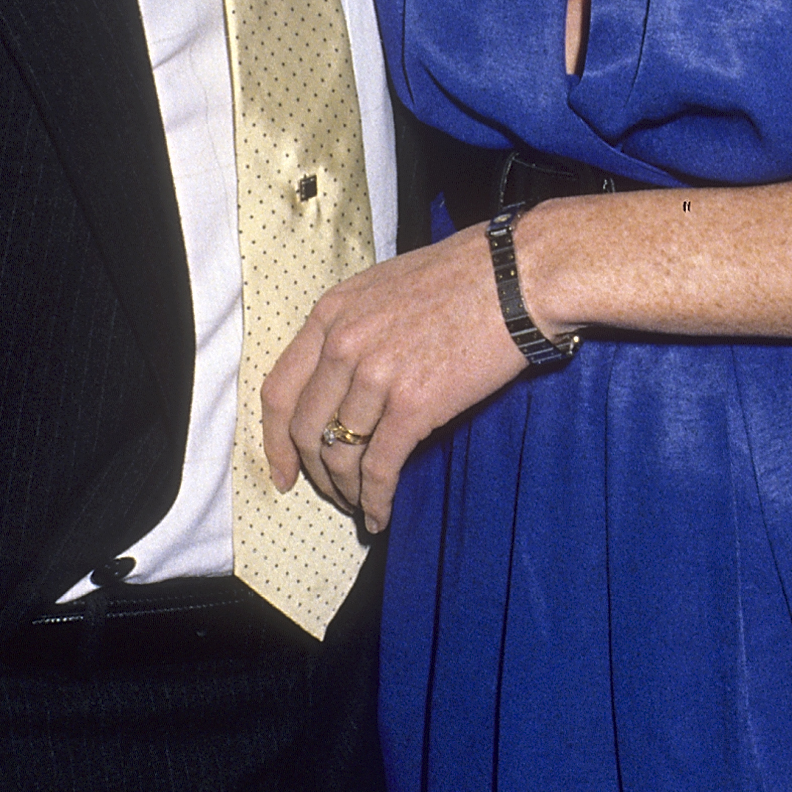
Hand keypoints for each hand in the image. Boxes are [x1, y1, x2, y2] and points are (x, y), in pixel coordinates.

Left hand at [263, 224, 526, 532]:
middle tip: (329, 493)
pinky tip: (380, 515)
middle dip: (313, 472)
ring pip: (339, 454)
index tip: (283, 470)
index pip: (278, 389)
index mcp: (331, 314)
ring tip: (359, 506)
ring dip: (346, 490)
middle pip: (304, 428)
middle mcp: (343, 344)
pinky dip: (375, 499)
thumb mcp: (384, 289)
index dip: (274, 440)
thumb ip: (353, 329)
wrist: (517, 277)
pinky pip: (379, 467)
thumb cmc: (463, 277)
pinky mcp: (412, 404)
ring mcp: (375, 375)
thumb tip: (344, 382)